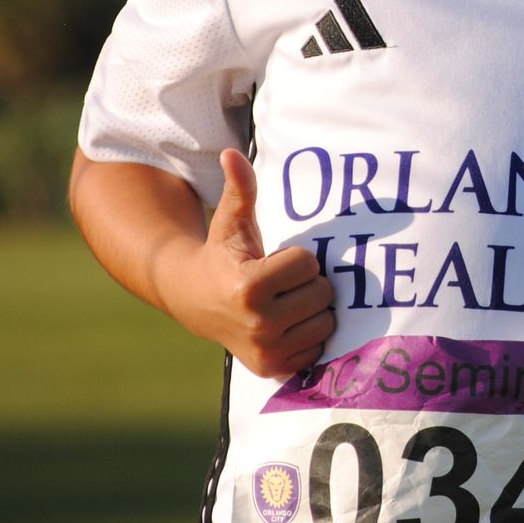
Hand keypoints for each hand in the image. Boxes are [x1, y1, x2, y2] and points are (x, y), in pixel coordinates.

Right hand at [158, 148, 335, 378]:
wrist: (196, 302)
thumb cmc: (224, 255)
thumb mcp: (231, 222)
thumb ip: (240, 189)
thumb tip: (231, 153)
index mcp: (249, 287)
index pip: (309, 265)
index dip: (296, 258)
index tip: (272, 262)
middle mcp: (258, 325)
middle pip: (323, 294)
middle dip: (306, 283)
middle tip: (279, 283)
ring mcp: (266, 351)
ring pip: (326, 322)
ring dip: (312, 309)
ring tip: (283, 302)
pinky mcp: (274, 369)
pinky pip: (320, 347)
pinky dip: (309, 334)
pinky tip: (285, 324)